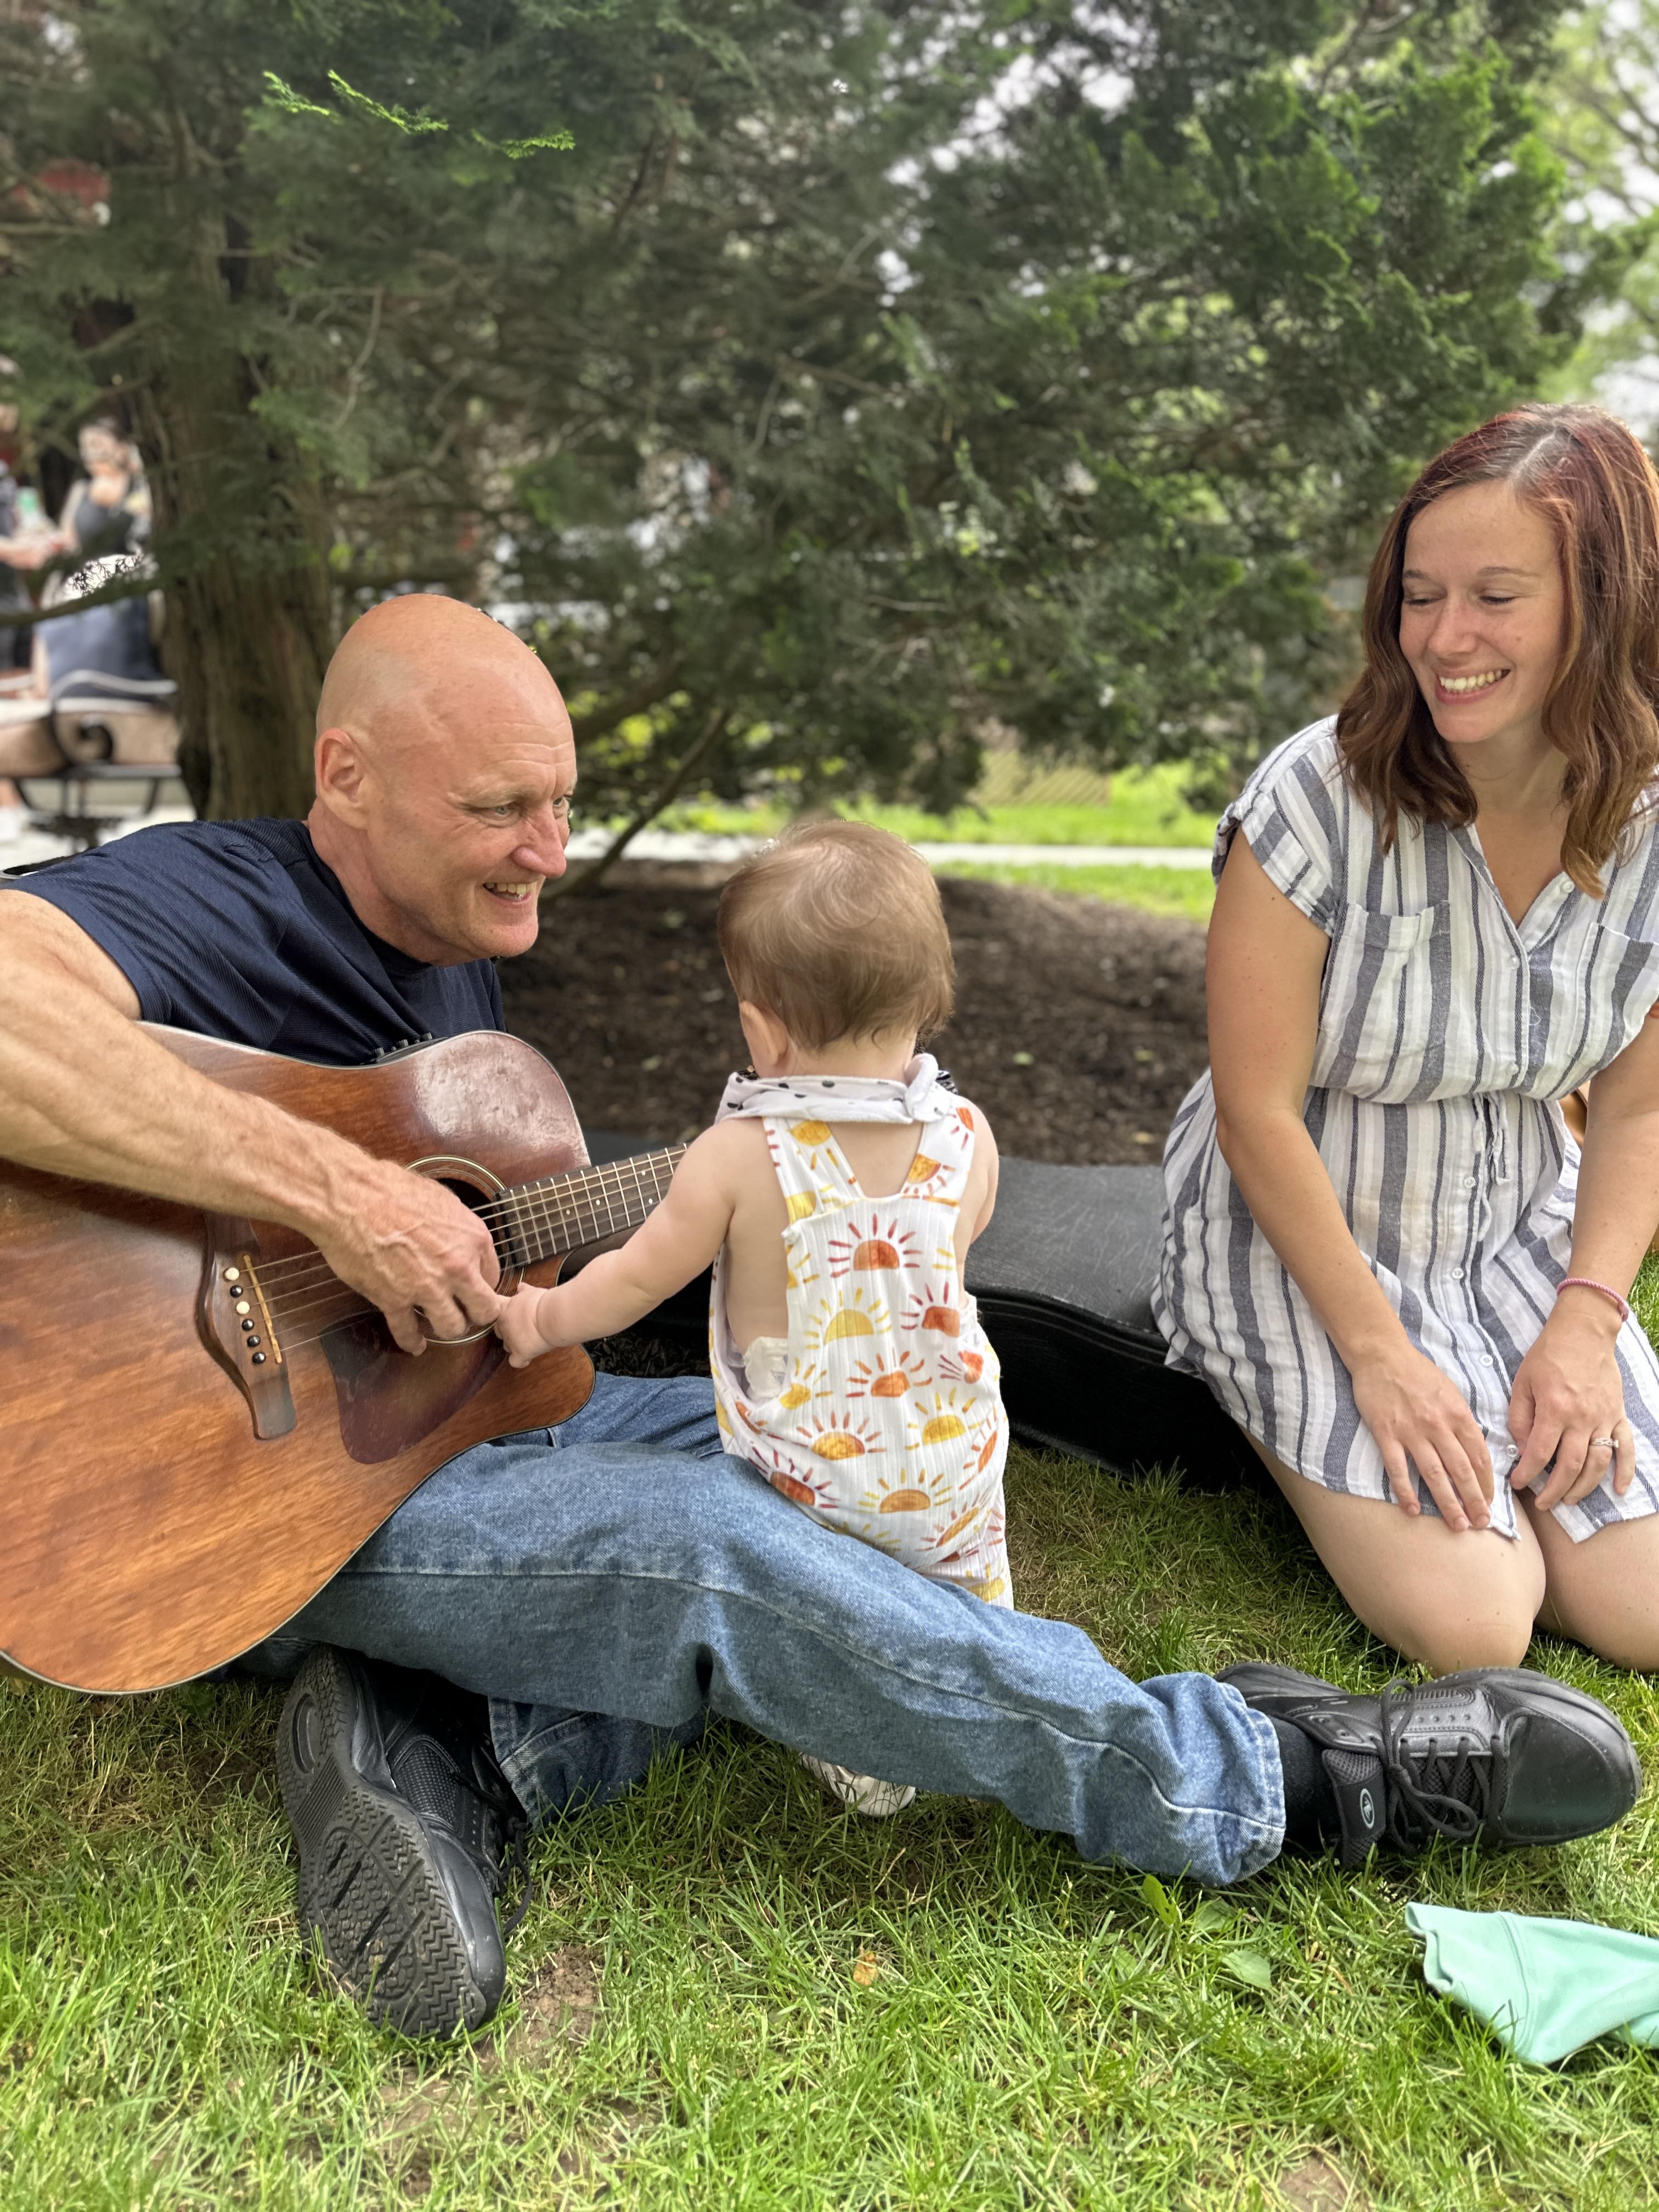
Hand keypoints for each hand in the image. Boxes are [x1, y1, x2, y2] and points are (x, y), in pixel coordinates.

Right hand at [311, 1158, 502, 1355]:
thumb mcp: (443, 1200)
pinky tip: (416, 1345)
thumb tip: (463, 1242)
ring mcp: (426, 1287)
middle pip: (484, 1310)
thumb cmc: (392, 1190)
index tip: (474, 1286)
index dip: (482, 1283)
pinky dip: (412, 1342)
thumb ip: (459, 1228)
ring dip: (448, 1327)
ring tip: (442, 1323)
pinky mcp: (393, 1300)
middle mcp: (457, 1267)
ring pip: (452, 1328)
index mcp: (473, 1238)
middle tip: (467, 1311)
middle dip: (477, 1313)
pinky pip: (407, 1332)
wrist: (351, 1198)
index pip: (493, 1276)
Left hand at [494, 1284, 568, 1368]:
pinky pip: (515, 1361)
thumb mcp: (532, 1292)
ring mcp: (510, 1340)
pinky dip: (521, 1361)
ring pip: (506, 1346)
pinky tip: (528, 1358)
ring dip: (515, 1345)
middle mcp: (504, 1324)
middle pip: (499, 1330)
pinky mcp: (520, 1352)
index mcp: (505, 1308)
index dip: (501, 1314)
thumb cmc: (545, 1302)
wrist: (553, 1315)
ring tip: (528, 1343)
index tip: (509, 1316)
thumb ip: (524, 1291)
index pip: (493, 1310)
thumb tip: (520, 1286)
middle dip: (509, 1331)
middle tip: (523, 1329)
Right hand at [1350, 1344, 1494, 1529]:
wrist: (1382, 1354)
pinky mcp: (1386, 1433)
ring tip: (1457, 1525)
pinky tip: (1412, 1510)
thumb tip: (1474, 1450)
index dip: (1488, 1483)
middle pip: (1461, 1470)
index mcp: (1458, 1414)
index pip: (1479, 1456)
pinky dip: (1405, 1491)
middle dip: (1475, 1500)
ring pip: (1434, 1474)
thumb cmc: (1417, 1372)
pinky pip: (1397, 1468)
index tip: (1491, 1502)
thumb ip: (1462, 1421)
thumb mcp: (1450, 1392)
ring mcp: (1411, 1430)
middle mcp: (1438, 1424)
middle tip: (1482, 1524)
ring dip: (1448, 1502)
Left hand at [1510, 1301, 1631, 1512]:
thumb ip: (1520, 1417)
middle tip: (1543, 1503)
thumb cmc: (1548, 1355)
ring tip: (1568, 1500)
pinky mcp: (1618, 1415)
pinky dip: (1625, 1471)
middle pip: (1570, 1466)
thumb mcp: (1523, 1382)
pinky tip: (1618, 1489)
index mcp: (1554, 1409)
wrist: (1584, 1331)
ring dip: (1583, 1487)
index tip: (1518, 1484)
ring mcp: (1603, 1419)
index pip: (1540, 1453)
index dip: (1527, 1474)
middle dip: (1554, 1490)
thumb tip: (1523, 1448)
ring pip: (1597, 1464)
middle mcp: (1581, 1418)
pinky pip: (1626, 1448)